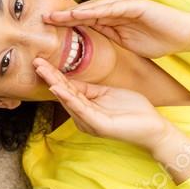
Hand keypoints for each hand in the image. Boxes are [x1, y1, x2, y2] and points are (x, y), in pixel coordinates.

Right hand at [34, 57, 169, 149]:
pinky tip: (58, 88)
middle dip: (49, 77)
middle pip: (64, 93)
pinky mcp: (99, 126)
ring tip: (43, 71)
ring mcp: (90, 122)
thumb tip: (69, 80)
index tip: (41, 61)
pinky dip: (68, 98)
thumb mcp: (107, 93)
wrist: (154, 126)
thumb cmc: (133, 110)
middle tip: (36, 62)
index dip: (54, 75)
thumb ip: (88, 89)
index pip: (66, 88)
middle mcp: (83, 117)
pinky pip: (81, 109)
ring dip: (55, 84)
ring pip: (69, 99)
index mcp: (84, 109)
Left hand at [44, 0, 189, 57]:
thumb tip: (88, 39)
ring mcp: (125, 4)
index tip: (48, 27)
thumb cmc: (157, 40)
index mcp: (113, 16)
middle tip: (43, 18)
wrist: (183, 35)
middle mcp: (116, 7)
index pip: (85, 19)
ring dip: (74, 12)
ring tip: (56, 17)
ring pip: (94, 8)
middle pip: (85, 10)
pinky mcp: (135, 5)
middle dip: (64, 15)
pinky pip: (111, 8)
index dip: (66, 22)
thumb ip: (108, 35)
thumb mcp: (125, 41)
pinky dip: (95, 11)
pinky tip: (80, 14)